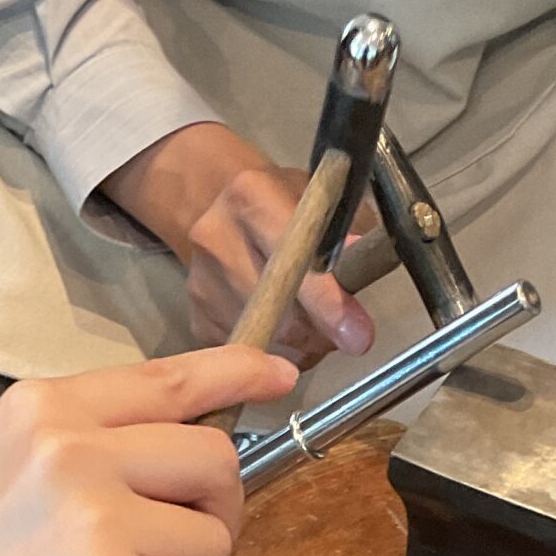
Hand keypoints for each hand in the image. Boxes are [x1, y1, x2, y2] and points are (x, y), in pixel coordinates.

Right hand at [0, 345, 297, 555]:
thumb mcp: (4, 472)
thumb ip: (88, 451)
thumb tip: (193, 461)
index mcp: (42, 408)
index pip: (167, 379)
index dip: (236, 376)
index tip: (278, 379)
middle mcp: (70, 447)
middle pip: (214, 462)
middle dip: (212, 516)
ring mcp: (92, 514)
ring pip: (212, 540)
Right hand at [103, 123, 374, 367]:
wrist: (220, 208)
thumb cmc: (285, 204)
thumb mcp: (324, 201)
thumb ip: (346, 233)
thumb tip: (358, 267)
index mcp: (250, 198)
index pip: (292, 260)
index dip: (327, 303)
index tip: (358, 336)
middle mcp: (215, 238)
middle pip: (277, 314)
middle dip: (321, 335)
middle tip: (346, 335)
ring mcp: (202, 284)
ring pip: (266, 344)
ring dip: (303, 348)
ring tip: (316, 329)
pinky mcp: (197, 319)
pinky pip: (249, 355)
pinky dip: (276, 357)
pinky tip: (286, 334)